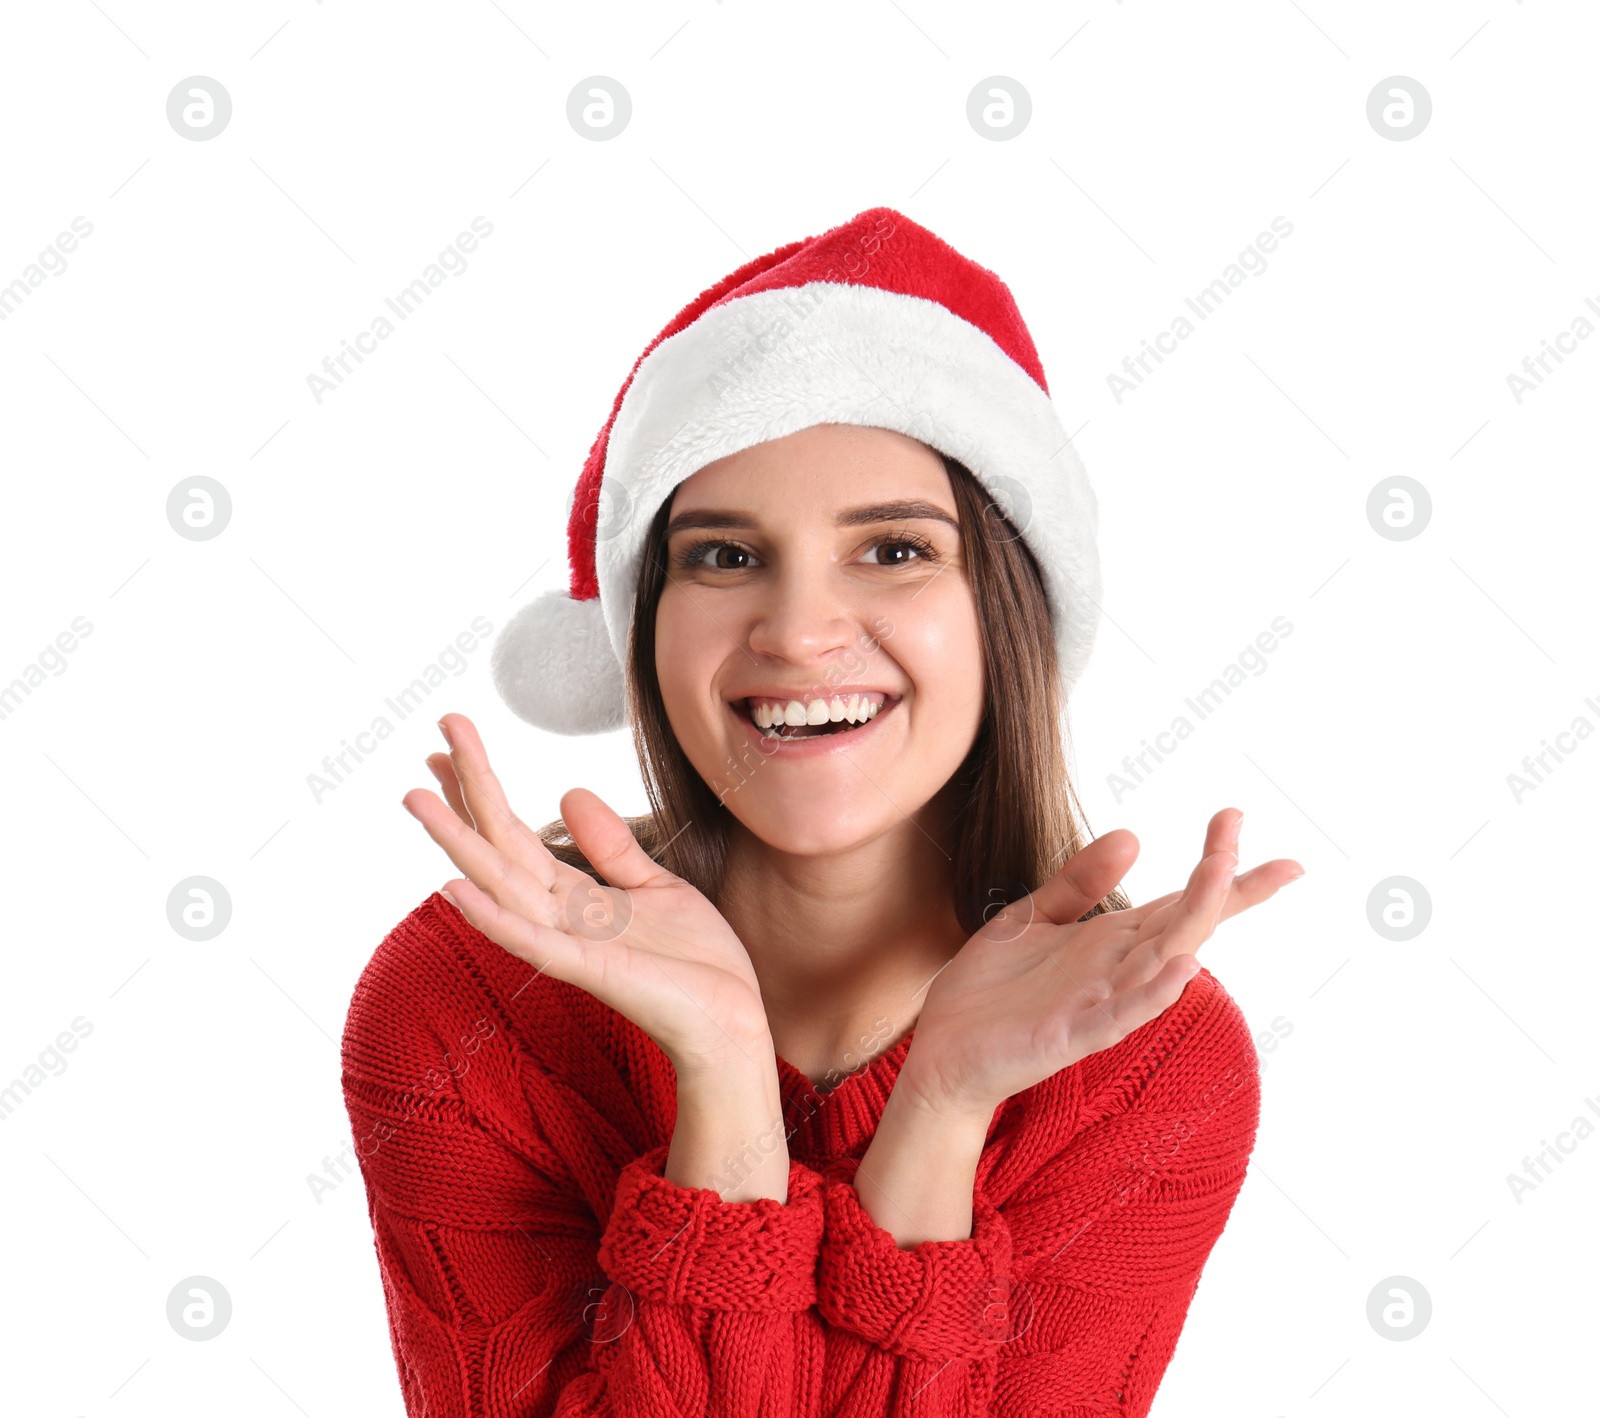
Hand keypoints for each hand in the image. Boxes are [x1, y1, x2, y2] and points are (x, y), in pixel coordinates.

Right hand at [404, 713, 772, 1075]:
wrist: (730, 1021)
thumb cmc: (694, 964)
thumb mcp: (656, 884)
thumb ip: (610, 846)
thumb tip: (567, 791)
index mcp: (575, 896)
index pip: (515, 833)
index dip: (484, 786)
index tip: (451, 740)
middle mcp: (559, 917)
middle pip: (499, 847)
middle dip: (466, 796)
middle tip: (432, 741)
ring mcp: (569, 944)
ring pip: (500, 885)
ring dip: (458, 843)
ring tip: (417, 799)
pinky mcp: (590, 971)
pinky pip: (532, 942)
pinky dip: (492, 916)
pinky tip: (454, 887)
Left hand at [895, 808, 1302, 1116]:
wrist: (942, 1052)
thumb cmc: (990, 991)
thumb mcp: (1031, 917)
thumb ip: (1079, 881)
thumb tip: (1134, 836)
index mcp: (1111, 941)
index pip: (1182, 901)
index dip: (1223, 870)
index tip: (1251, 828)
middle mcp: (1117, 969)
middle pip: (1187, 922)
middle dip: (1219, 879)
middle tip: (1242, 832)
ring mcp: (1099, 1003)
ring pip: (1163, 959)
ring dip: (1194, 919)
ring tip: (1220, 872)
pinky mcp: (1071, 1035)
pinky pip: (1122, 1015)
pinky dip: (1154, 993)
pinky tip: (1183, 967)